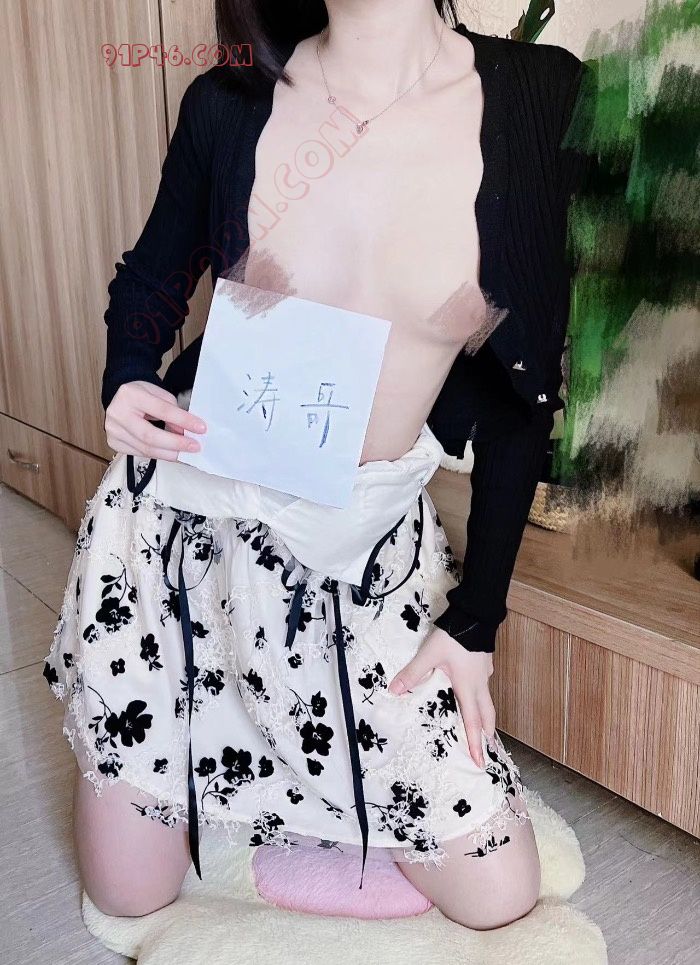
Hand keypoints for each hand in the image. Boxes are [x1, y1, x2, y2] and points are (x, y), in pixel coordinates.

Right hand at [104, 381, 206, 460]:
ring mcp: (113, 430)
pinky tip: (170, 453)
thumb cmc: (143, 394)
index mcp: (130, 395)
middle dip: (176, 443)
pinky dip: (158, 455)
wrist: (121, 397)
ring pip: (145, 449)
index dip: (183, 421)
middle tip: (194, 447)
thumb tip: (183, 433)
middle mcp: (118, 413)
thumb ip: (173, 411)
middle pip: (150, 436)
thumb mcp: (160, 395)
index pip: (162, 410)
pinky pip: (140, 453)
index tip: (201, 428)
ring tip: (185, 453)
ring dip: (169, 453)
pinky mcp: (114, 442)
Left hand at [387, 625, 494, 768]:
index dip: (475, 743)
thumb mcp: (430, 654)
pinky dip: (481, 698)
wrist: (476, 613)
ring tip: (481, 727)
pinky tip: (472, 691)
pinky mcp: (484, 662)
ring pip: (487, 701)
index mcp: (467, 687)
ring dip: (485, 717)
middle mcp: (479, 684)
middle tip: (486, 750)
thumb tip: (393, 691)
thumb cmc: (455, 636)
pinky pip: (484, 686)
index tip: (480, 762)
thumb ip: (412, 673)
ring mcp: (484, 673)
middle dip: (486, 734)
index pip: (472, 722)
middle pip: (487, 715)